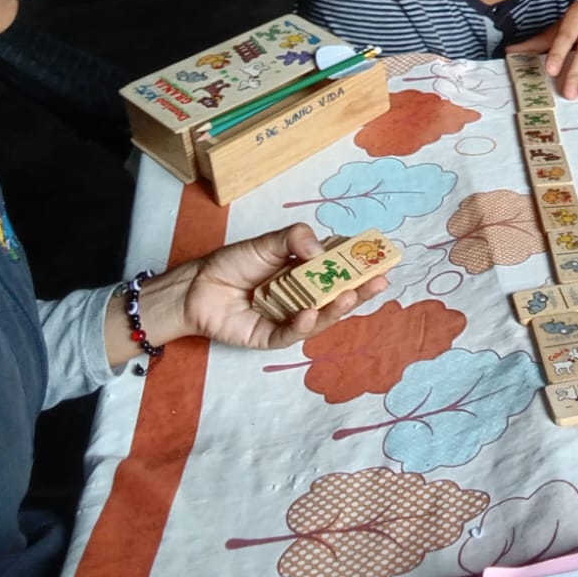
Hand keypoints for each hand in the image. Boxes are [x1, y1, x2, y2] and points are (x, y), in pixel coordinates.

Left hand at [123, 225, 388, 360]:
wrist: (196, 286)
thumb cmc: (233, 262)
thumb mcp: (267, 242)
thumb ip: (295, 239)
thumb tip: (322, 251)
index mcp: (306, 272)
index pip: (339, 269)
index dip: (359, 266)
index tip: (380, 260)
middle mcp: (303, 296)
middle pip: (337, 296)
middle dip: (359, 290)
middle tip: (379, 281)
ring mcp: (289, 318)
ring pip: (320, 317)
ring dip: (336, 309)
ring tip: (349, 296)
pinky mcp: (271, 337)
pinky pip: (290, 334)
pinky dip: (302, 325)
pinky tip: (309, 314)